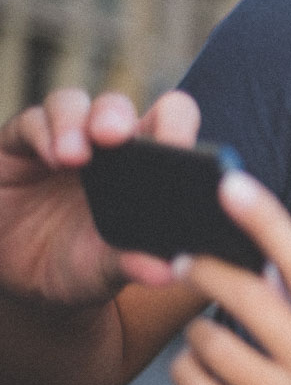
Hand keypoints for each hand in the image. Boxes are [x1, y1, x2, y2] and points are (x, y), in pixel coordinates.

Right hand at [0, 88, 198, 307]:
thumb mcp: (107, 270)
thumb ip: (134, 265)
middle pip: (117, 106)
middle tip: (117, 137)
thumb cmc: (81, 264)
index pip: (169, 120)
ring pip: (74, 104)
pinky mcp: (19, 143)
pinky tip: (52, 158)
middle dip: (118, 116)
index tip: (177, 149)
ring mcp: (63, 137)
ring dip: (76, 124)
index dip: (177, 126)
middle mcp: (104, 143)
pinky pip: (32, 122)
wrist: (22, 281)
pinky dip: (43, 134)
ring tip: (76, 157)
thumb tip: (168, 272)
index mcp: (144, 163)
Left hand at [170, 172, 290, 384]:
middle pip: (246, 297)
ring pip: (210, 345)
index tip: (232, 185)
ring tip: (207, 332)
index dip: (266, 219)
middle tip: (186, 255)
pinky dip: (188, 373)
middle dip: (205, 267)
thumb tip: (267, 260)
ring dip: (197, 331)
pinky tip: (199, 369)